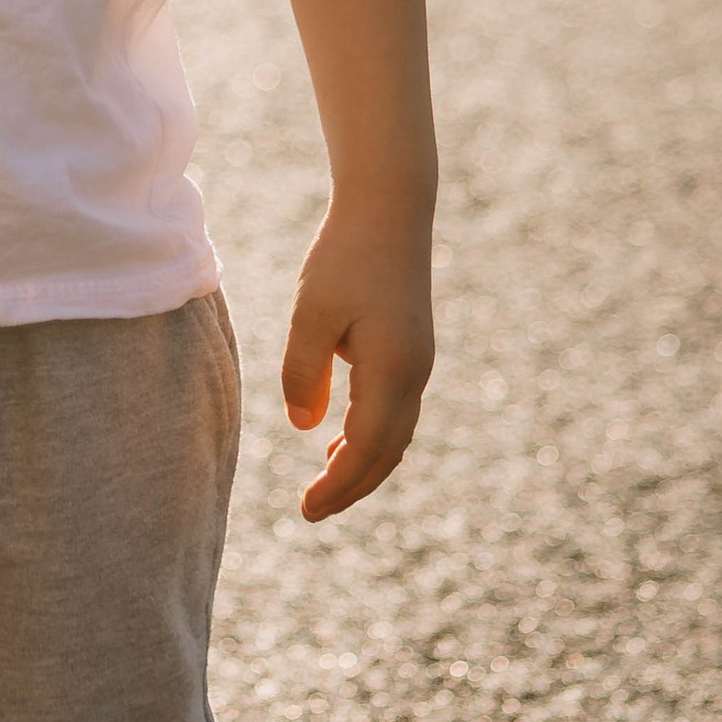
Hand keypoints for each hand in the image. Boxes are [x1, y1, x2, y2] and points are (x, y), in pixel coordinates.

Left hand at [281, 207, 432, 519]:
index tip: (307, 509)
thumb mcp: (311, 315)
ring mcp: (418, 362)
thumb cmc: (345, 257)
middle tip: (311, 511)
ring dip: (363, 464)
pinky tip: (340, 439)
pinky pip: (395, 411)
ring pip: (395, 434)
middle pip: (387, 451)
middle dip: (351, 486)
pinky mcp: (412, 349)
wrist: (390, 210)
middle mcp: (415, 374)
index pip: (366, 448)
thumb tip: (305, 427)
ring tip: (325, 486)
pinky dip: (372, 436)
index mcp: (393, 371)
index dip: (338, 485)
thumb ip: (303, 373)